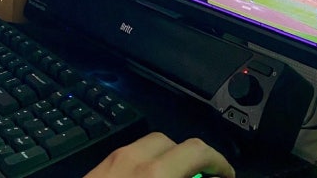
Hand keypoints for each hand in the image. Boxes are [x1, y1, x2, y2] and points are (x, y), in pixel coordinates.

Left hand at [84, 132, 234, 177]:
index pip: (198, 152)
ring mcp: (112, 162)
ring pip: (149, 145)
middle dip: (194, 159)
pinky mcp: (96, 170)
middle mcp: (133, 160)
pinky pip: (129, 156)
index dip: (220, 165)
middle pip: (174, 142)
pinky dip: (146, 165)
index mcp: (155, 175)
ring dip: (169, 160)